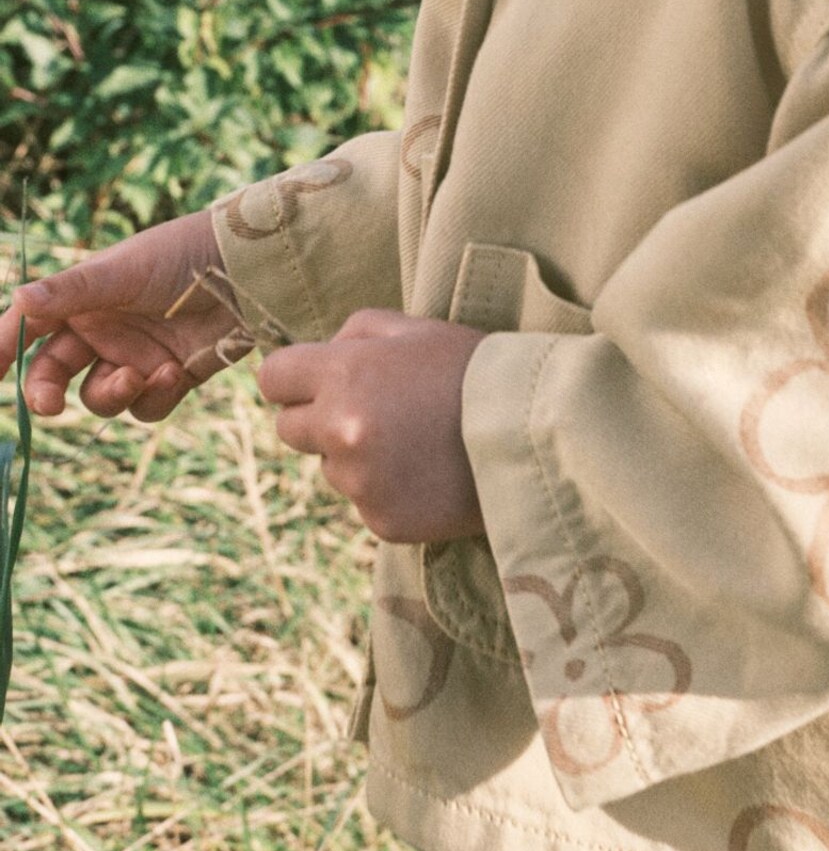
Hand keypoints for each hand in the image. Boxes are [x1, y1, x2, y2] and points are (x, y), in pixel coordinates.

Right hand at [1, 209, 243, 423]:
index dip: (2, 350)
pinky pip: (146, 406)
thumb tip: (19, 298)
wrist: (247, 268)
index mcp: (81, 299)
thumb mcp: (123, 270)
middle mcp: (102, 330)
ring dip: (111, 394)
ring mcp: (135, 355)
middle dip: (46, 392)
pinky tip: (174, 372)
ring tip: (139, 375)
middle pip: (54, 374)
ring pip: (99, 396)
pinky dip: (154, 397)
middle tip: (49, 406)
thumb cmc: (181, 255)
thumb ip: (72, 290)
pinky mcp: (171, 376)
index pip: (28, 328)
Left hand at [259, 311, 486, 543]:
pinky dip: (386, 491)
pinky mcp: (381, 520)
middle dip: (319, 420)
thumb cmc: (475, 371)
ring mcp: (360, 482)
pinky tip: (427, 474)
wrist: (534, 434)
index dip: (293, 380)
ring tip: (415, 444)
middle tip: (374, 413)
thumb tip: (321, 353)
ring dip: (357, 458)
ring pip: (330, 470)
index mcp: (345, 374)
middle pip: (288, 430)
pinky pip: (364, 503)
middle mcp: (341, 431)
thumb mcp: (418, 329)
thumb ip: (358, 331)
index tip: (313, 384)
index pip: (272, 379)